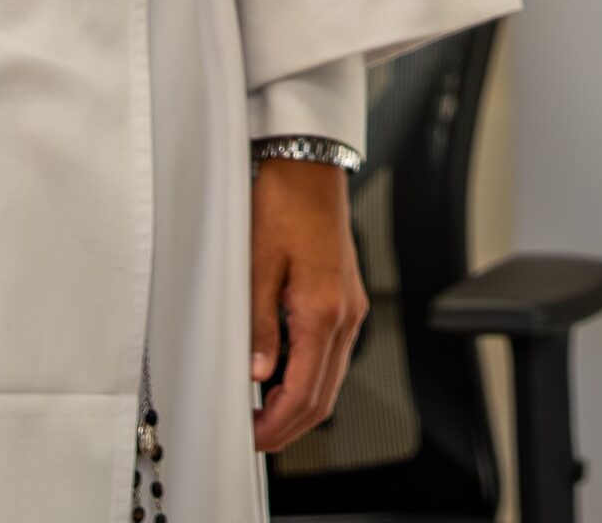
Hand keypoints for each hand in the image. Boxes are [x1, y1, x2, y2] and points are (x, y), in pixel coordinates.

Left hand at [249, 157, 366, 453]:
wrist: (310, 164)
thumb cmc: (284, 203)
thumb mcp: (257, 265)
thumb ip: (259, 325)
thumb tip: (256, 373)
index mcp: (324, 311)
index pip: (304, 393)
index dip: (276, 425)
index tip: (251, 437)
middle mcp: (346, 314)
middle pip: (325, 397)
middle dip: (290, 426)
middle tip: (253, 436)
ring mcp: (351, 307)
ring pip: (331, 379)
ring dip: (301, 405)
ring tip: (261, 411)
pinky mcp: (347, 298)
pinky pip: (333, 354)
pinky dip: (311, 377)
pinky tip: (282, 376)